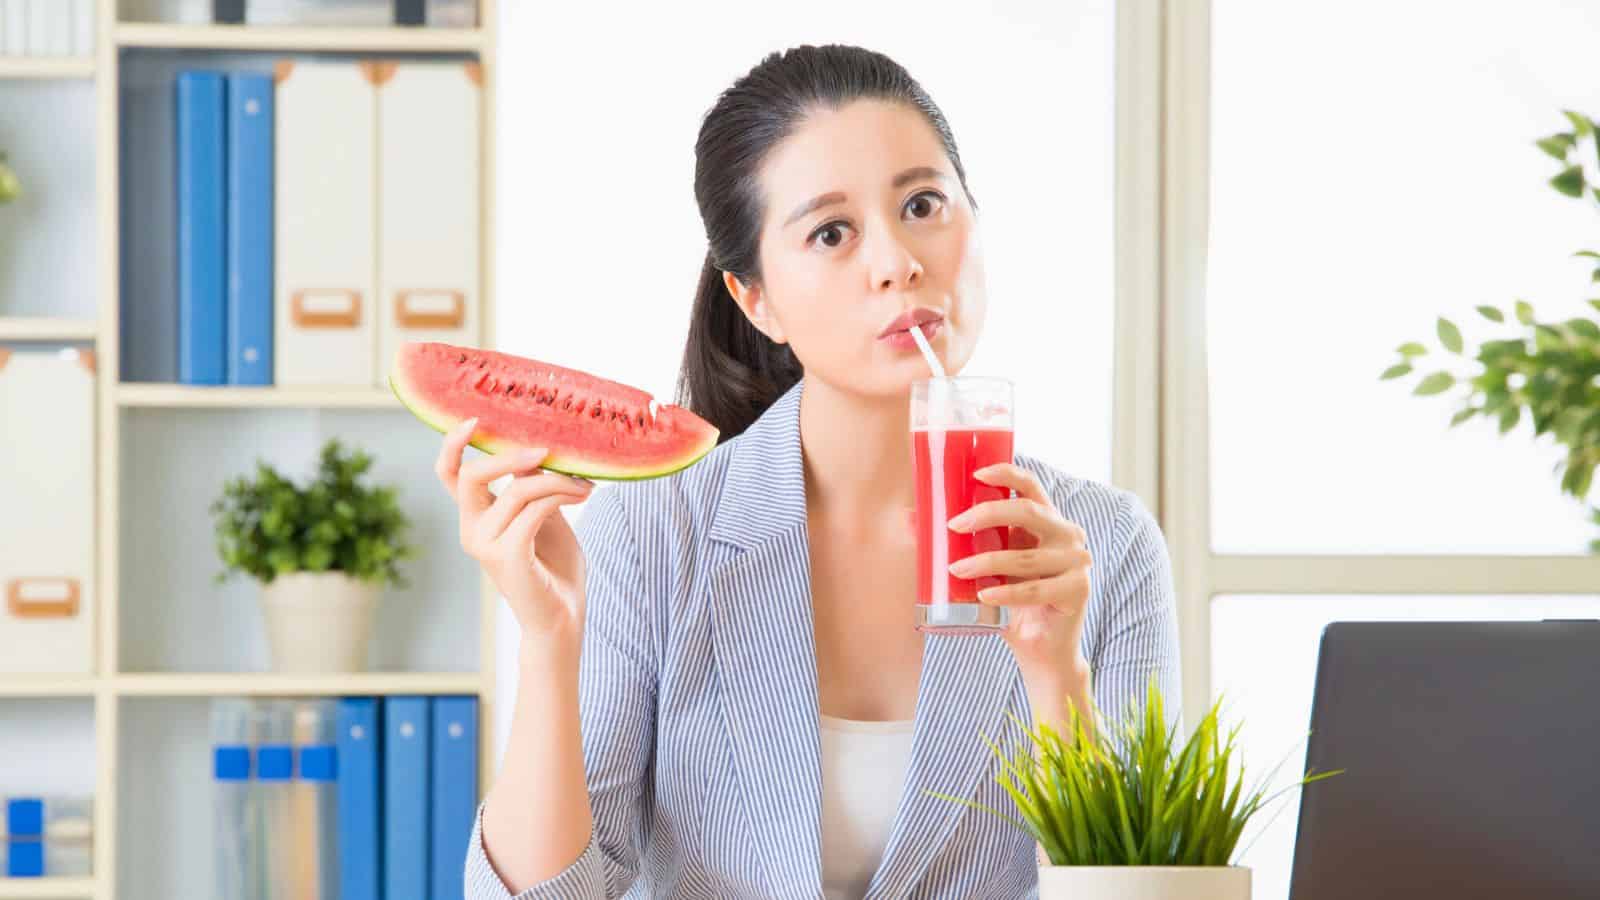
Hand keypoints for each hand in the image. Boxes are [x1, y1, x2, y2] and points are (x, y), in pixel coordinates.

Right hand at [435, 417, 594, 644]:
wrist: (563, 618)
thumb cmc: (555, 567)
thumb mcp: (544, 515)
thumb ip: (532, 487)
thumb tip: (533, 452)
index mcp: (476, 517)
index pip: (450, 476)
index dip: (452, 445)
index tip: (474, 419)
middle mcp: (472, 530)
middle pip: (471, 476)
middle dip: (509, 455)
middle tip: (549, 450)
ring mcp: (485, 546)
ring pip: (517, 490)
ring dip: (557, 480)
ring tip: (586, 484)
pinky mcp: (506, 558)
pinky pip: (533, 510)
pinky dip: (560, 496)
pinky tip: (582, 496)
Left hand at [946, 463, 1093, 684]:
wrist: (1040, 648)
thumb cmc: (1011, 601)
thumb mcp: (988, 566)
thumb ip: (964, 543)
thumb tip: (910, 519)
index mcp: (1048, 520)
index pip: (1031, 486)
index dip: (1006, 473)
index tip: (976, 474)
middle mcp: (1067, 534)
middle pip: (1028, 512)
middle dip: (987, 514)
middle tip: (953, 526)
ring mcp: (1076, 562)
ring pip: (1025, 557)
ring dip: (986, 562)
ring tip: (957, 569)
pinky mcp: (1077, 590)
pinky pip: (1035, 590)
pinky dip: (1007, 592)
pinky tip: (984, 594)